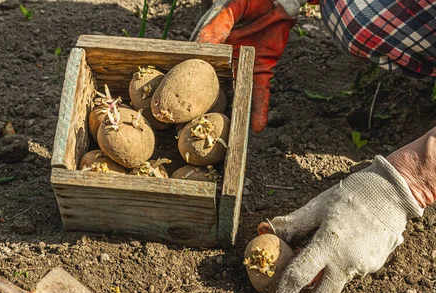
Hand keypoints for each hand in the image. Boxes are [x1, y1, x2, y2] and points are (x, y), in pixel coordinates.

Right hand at [192, 0, 302, 131]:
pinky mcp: (261, 71)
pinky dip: (259, 110)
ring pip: (235, 95)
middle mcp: (223, 61)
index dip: (185, 82)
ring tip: (224, 136)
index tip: (175, 101)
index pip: (194, 65)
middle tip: (194, 129)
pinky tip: (256, 128)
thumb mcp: (232, 8)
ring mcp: (242, 68)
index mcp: (210, 44)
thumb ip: (217, 25)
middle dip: (205, 107)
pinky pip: (259, 93)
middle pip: (212, 87)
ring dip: (232, 114)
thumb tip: (200, 46)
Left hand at [262, 156, 422, 292]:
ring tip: (321, 255)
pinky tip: (342, 247)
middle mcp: (347, 262)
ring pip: (338, 283)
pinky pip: (353, 273)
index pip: (300, 276)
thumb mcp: (316, 208)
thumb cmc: (347, 198)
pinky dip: (341, 267)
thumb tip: (264, 229)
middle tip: (298, 286)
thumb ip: (291, 225)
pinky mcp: (376, 265)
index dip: (285, 289)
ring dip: (326, 277)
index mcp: (328, 246)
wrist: (389, 194)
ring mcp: (364, 266)